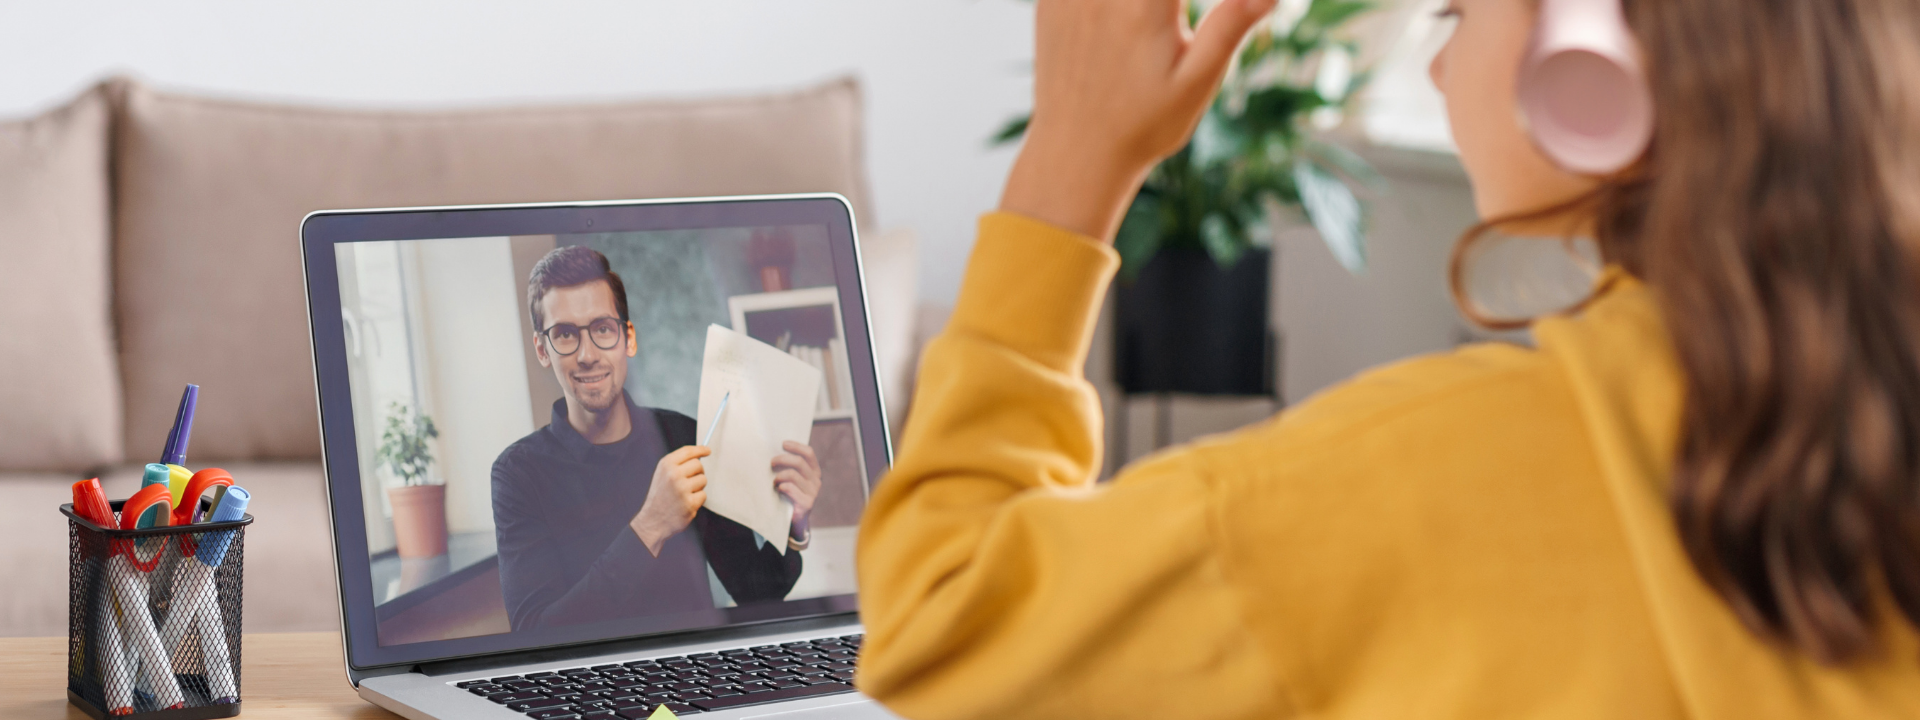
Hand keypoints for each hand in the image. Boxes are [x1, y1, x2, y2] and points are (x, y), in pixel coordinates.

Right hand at [631, 445, 710, 555]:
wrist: (652, 520)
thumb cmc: (660, 496)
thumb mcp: (662, 474)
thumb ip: (678, 464)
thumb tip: (699, 455)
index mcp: (666, 465)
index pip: (688, 451)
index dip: (700, 450)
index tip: (707, 451)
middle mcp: (674, 475)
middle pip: (698, 465)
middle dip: (698, 472)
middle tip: (690, 481)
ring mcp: (682, 489)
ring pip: (703, 480)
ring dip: (698, 487)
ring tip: (685, 494)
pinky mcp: (690, 503)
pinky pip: (703, 495)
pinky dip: (697, 500)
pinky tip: (686, 503)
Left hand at [772, 441, 822, 540]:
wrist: (796, 521)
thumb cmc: (791, 496)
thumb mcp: (793, 480)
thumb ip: (790, 467)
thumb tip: (773, 453)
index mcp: (814, 471)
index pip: (808, 453)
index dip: (796, 446)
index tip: (783, 443)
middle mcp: (816, 481)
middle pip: (799, 462)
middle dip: (782, 459)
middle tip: (771, 462)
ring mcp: (813, 492)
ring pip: (793, 475)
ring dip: (779, 476)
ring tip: (773, 481)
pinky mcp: (807, 503)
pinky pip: (791, 489)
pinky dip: (782, 487)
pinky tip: (778, 489)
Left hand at [1002, 0, 1275, 240]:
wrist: (1075, 156)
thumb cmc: (1144, 127)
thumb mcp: (1196, 82)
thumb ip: (1230, 26)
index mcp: (1145, 4)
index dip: (1180, 4)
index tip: (1184, 19)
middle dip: (1166, 7)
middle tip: (1170, 27)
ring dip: (1141, 8)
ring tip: (1145, 31)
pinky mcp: (1049, 2)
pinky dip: (1105, 6)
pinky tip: (1116, 29)